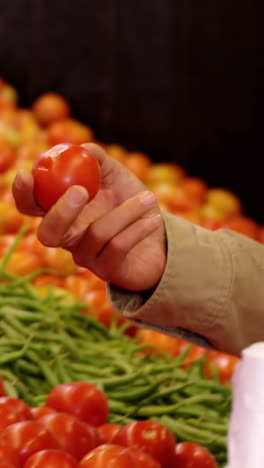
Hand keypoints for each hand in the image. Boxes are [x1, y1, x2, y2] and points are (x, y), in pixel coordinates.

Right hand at [12, 143, 165, 290]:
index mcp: (62, 211)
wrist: (159, 234)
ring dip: (126, 211)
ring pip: (96, 233)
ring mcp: (87, 256)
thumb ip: (96, 159)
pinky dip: (138, 228)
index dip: (23, 194)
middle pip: (48, 233)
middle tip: (81, 191)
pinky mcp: (108, 270)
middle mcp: (68, 237)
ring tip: (148, 198)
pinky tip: (153, 218)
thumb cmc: (129, 201)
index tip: (27, 175)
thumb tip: (82, 149)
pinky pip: (118, 247)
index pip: (31, 206)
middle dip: (60, 212)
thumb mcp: (114, 175)